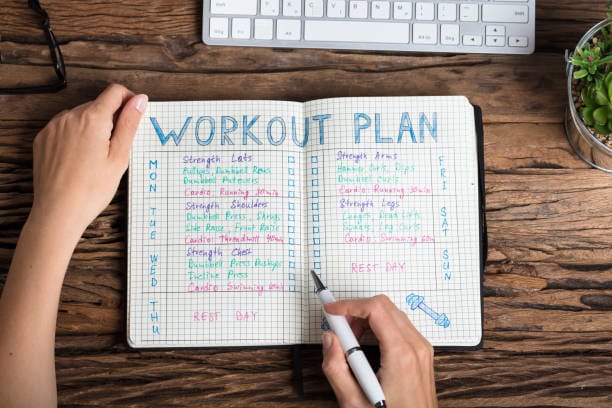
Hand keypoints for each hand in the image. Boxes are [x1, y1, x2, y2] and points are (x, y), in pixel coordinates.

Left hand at [30, 83, 146, 233]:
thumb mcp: (119, 157)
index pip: (115, 92)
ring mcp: (53, 127)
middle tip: (117, 148)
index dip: (129, 100)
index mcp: (92, 119)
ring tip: (97, 157)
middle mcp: (70, 117)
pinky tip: (80, 159)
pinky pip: (65, 127)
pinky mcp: (44, 139)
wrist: (59, 211)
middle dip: (111, 119)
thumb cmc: (91, 189)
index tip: (134, 115)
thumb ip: (130, 124)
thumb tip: (139, 100)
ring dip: (93, 128)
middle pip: (98, 104)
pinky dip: (76, 136)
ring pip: (81, 116)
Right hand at [322, 295, 436, 407]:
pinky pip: (399, 326)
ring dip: (367, 319)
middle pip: (384, 306)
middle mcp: (416, 347)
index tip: (331, 311)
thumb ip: (336, 368)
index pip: (376, 309)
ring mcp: (421, 349)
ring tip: (351, 342)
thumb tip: (330, 339)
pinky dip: (379, 327)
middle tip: (339, 329)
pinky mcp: (421, 353)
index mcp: (401, 355)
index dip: (349, 305)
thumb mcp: (353, 402)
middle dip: (356, 311)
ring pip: (392, 313)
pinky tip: (365, 345)